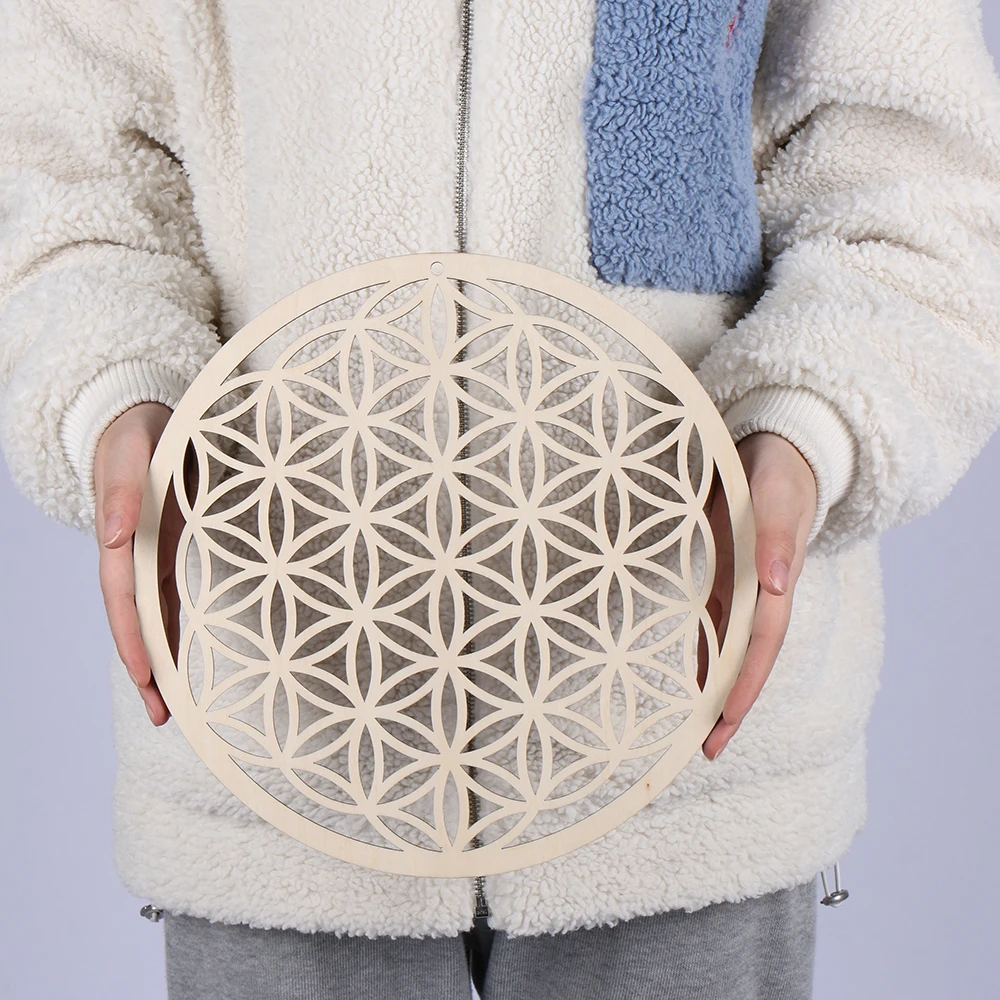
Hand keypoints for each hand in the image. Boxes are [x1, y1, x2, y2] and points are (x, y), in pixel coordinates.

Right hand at [94, 401, 178, 726]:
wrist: (139, 421)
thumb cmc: (135, 437)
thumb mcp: (130, 454)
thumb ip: (122, 492)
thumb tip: (113, 536)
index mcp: (122, 541)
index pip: (124, 602)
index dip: (134, 640)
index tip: (146, 676)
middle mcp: (133, 558)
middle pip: (136, 624)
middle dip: (147, 670)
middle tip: (163, 716)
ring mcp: (150, 560)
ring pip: (152, 621)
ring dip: (161, 661)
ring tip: (172, 706)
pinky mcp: (167, 554)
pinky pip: (169, 602)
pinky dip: (175, 632)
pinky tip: (186, 659)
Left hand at [701, 432, 817, 759]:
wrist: (776, 452)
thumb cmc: (779, 474)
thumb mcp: (776, 499)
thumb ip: (778, 539)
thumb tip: (778, 585)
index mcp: (774, 587)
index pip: (759, 650)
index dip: (742, 689)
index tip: (724, 726)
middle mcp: (758, 597)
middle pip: (742, 662)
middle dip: (727, 707)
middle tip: (705, 751)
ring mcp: (740, 589)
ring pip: (726, 650)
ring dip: (713, 688)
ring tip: (692, 729)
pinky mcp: (722, 576)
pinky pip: (710, 625)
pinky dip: (700, 653)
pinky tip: (685, 675)